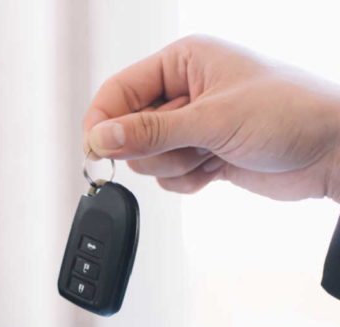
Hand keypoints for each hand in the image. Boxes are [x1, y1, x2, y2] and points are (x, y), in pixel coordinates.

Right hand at [83, 35, 339, 200]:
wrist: (334, 152)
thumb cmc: (292, 114)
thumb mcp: (213, 120)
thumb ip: (150, 132)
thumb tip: (100, 138)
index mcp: (184, 61)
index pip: (119, 90)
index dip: (103, 122)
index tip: (95, 151)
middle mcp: (184, 91)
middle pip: (129, 129)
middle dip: (156, 147)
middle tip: (191, 145)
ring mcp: (193, 125)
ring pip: (148, 157)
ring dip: (177, 165)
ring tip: (213, 153)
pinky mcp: (202, 154)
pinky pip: (169, 177)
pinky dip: (188, 180)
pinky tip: (218, 167)